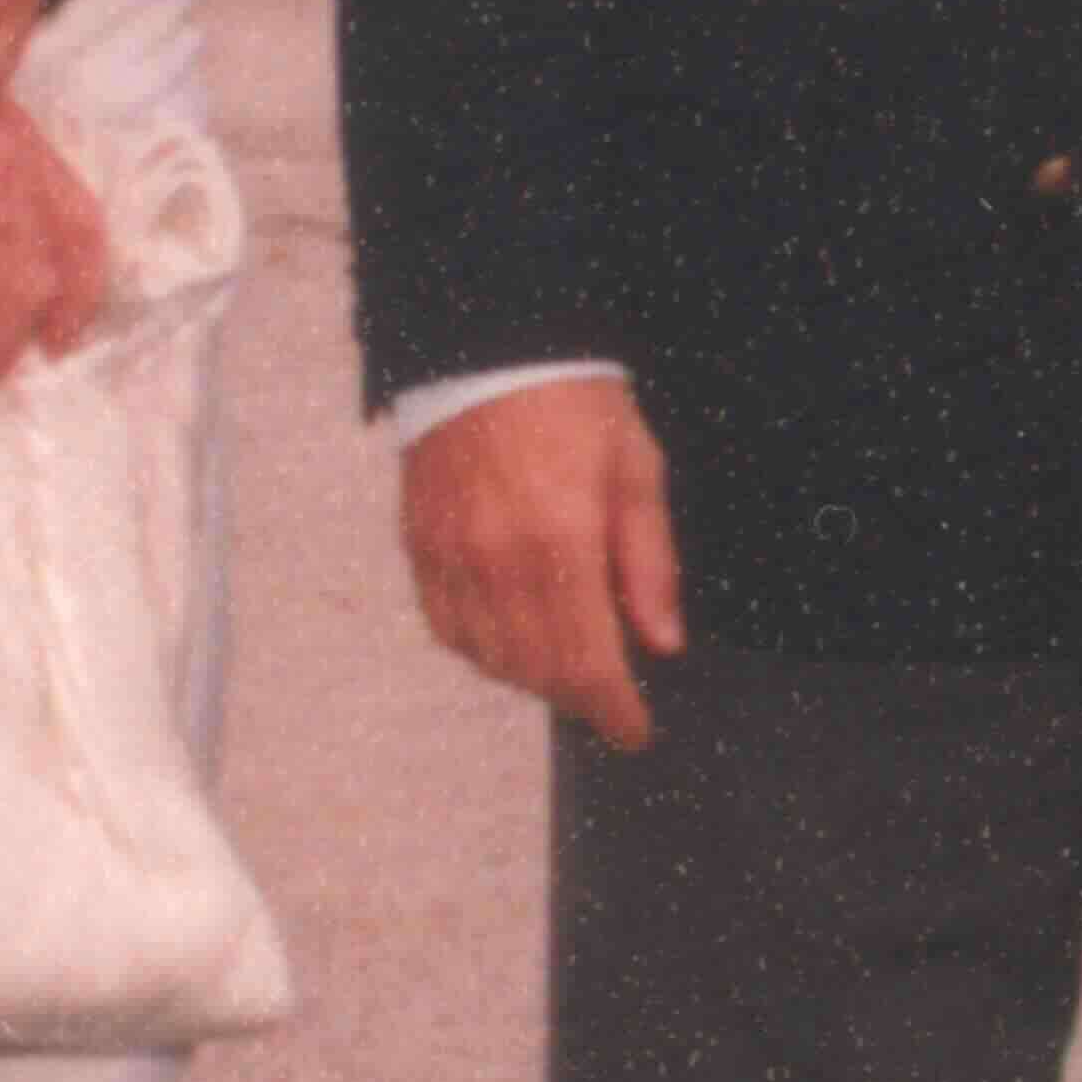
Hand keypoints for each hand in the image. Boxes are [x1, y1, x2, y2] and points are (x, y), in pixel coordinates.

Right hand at [398, 372, 687, 750]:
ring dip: (533, 676)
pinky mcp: (420, 546)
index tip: (633, 731)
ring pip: (491, 658)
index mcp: (561, 541)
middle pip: (539, 671)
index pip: (587, 662)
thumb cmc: (574, 402)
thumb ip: (649, 563)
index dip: (614, 711)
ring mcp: (451, 556)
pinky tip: (511, 635)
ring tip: (567, 659)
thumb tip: (661, 642)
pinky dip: (483, 648)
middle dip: (579, 696)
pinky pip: (448, 628)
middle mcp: (498, 560)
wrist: (491, 349)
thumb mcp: (636, 470)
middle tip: (609, 694)